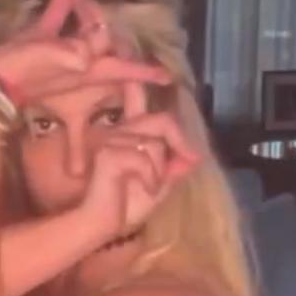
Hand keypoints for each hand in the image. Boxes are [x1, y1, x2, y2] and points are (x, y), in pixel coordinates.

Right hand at [0, 0, 169, 105]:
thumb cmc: (24, 73)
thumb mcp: (49, 62)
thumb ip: (70, 53)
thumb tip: (88, 48)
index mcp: (88, 67)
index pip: (124, 69)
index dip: (145, 71)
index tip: (167, 77)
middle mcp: (82, 61)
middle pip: (105, 42)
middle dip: (107, 28)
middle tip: (100, 12)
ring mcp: (66, 53)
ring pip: (86, 31)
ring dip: (88, 13)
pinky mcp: (46, 44)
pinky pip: (62, 19)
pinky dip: (67, 1)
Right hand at [79, 84, 202, 236]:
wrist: (101, 226)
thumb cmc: (123, 208)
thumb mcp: (157, 187)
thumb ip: (171, 169)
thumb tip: (193, 157)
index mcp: (126, 135)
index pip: (135, 97)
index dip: (142, 81)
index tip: (155, 69)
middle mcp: (116, 132)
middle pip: (160, 121)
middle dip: (178, 142)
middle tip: (190, 159)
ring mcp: (110, 140)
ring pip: (155, 143)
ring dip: (159, 169)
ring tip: (149, 187)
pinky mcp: (108, 152)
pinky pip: (145, 157)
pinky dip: (151, 177)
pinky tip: (144, 189)